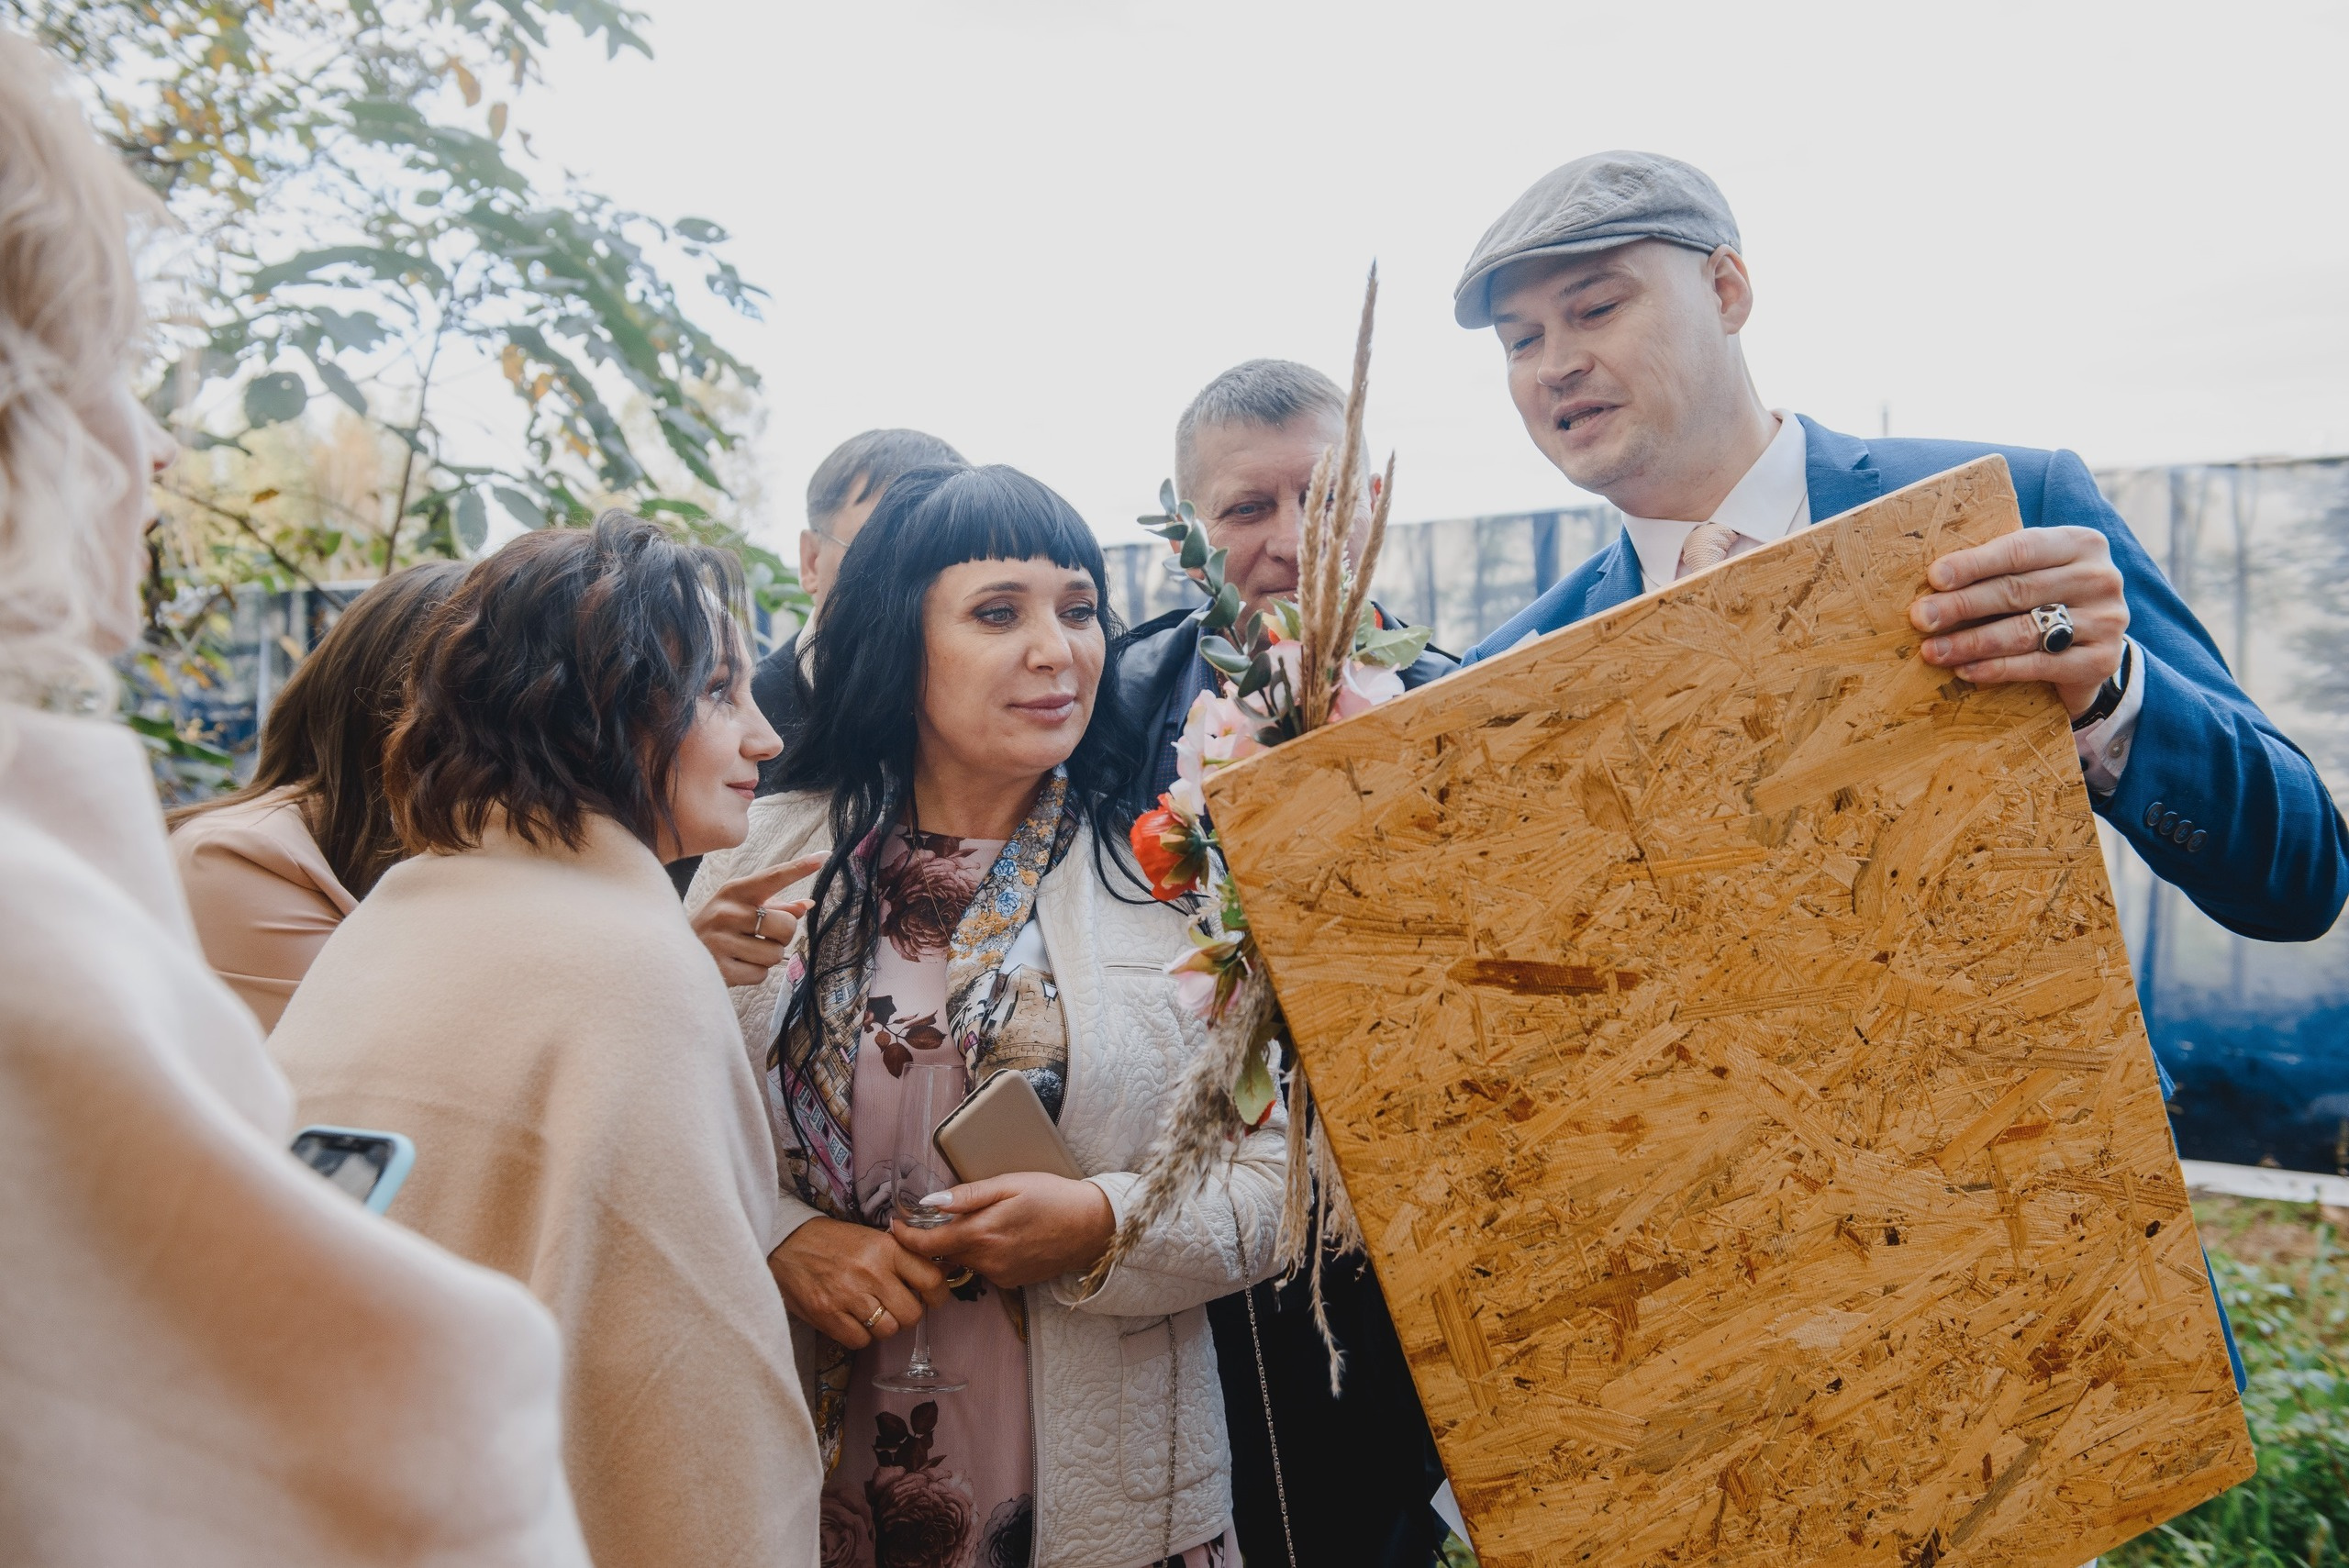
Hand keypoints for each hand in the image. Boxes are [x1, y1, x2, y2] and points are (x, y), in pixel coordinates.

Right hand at [692, 854, 823, 985]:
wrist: (671, 952)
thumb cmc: (716, 927)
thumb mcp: (738, 908)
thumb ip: (774, 906)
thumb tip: (807, 905)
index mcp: (734, 891)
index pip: (772, 877)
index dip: (800, 868)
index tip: (824, 857)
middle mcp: (727, 912)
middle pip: (786, 925)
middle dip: (782, 935)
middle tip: (761, 936)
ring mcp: (721, 941)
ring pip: (776, 954)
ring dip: (767, 956)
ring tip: (744, 951)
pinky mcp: (720, 969)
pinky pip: (761, 975)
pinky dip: (754, 973)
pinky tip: (736, 965)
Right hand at [767, 1216, 947, 1347]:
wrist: (788, 1242)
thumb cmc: (835, 1242)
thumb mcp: (873, 1238)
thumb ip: (902, 1257)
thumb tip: (936, 1278)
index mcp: (887, 1248)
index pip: (931, 1279)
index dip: (938, 1296)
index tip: (932, 1299)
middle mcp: (871, 1272)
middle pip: (911, 1314)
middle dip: (907, 1315)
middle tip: (895, 1307)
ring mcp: (848, 1295)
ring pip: (888, 1330)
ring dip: (883, 1327)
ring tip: (871, 1313)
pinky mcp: (827, 1314)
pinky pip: (860, 1341)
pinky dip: (860, 1335)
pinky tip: (852, 1320)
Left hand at [892, 1171, 1115, 1290]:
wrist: (1092, 1227)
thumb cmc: (1052, 1197)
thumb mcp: (1009, 1184)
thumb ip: (967, 1196)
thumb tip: (929, 1204)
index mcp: (982, 1234)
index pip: (928, 1245)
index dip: (906, 1236)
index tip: (893, 1224)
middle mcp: (987, 1261)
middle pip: (943, 1255)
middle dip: (932, 1239)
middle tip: (927, 1218)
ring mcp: (999, 1275)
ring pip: (963, 1261)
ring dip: (958, 1246)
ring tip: (971, 1222)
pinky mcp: (1011, 1281)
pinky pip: (983, 1267)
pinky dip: (980, 1253)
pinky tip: (998, 1235)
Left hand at [1910, 526, 2127, 717]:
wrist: (2091, 651)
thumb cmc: (2045, 601)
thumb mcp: (2032, 574)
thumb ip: (1998, 569)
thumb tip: (1932, 581)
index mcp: (2081, 543)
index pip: (2021, 549)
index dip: (1975, 563)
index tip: (1934, 577)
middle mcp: (2101, 578)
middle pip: (2018, 591)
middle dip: (1963, 605)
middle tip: (1921, 618)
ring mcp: (2107, 620)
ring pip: (2025, 630)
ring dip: (1971, 642)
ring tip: (1933, 650)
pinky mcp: (2101, 661)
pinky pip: (2038, 665)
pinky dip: (1996, 669)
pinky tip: (1965, 670)